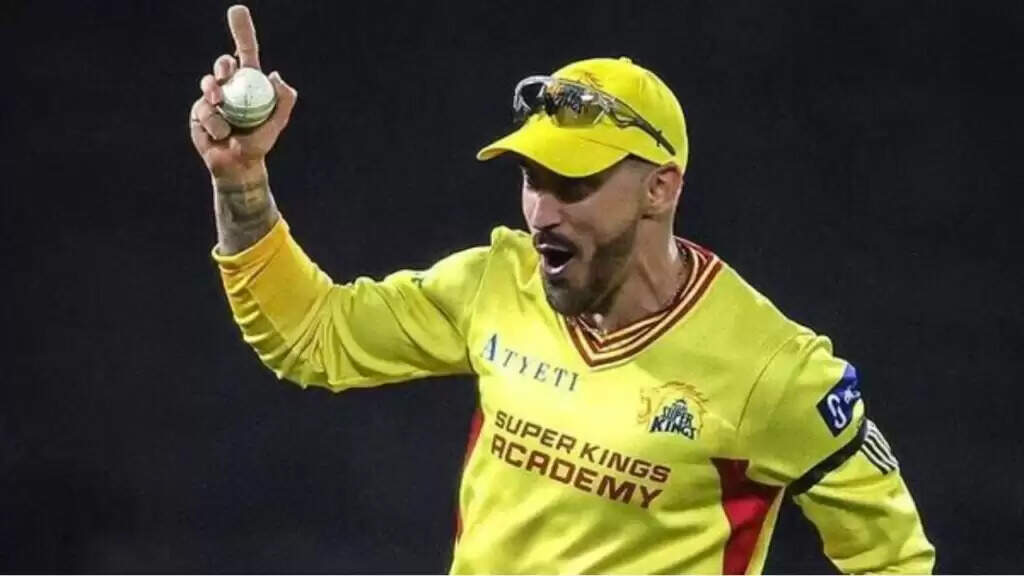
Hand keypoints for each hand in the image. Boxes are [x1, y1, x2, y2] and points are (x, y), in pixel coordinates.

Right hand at [189, 5, 297, 182]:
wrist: (238, 165)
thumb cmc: (259, 143)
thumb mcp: (277, 123)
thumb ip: (285, 100)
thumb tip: (276, 76)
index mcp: (250, 83)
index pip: (246, 51)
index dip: (242, 30)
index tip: (237, 10)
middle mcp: (230, 86)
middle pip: (222, 65)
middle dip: (222, 67)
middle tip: (227, 75)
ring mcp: (212, 98)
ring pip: (210, 87)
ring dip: (218, 102)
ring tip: (227, 125)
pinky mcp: (198, 112)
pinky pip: (204, 110)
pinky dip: (216, 125)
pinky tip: (222, 136)